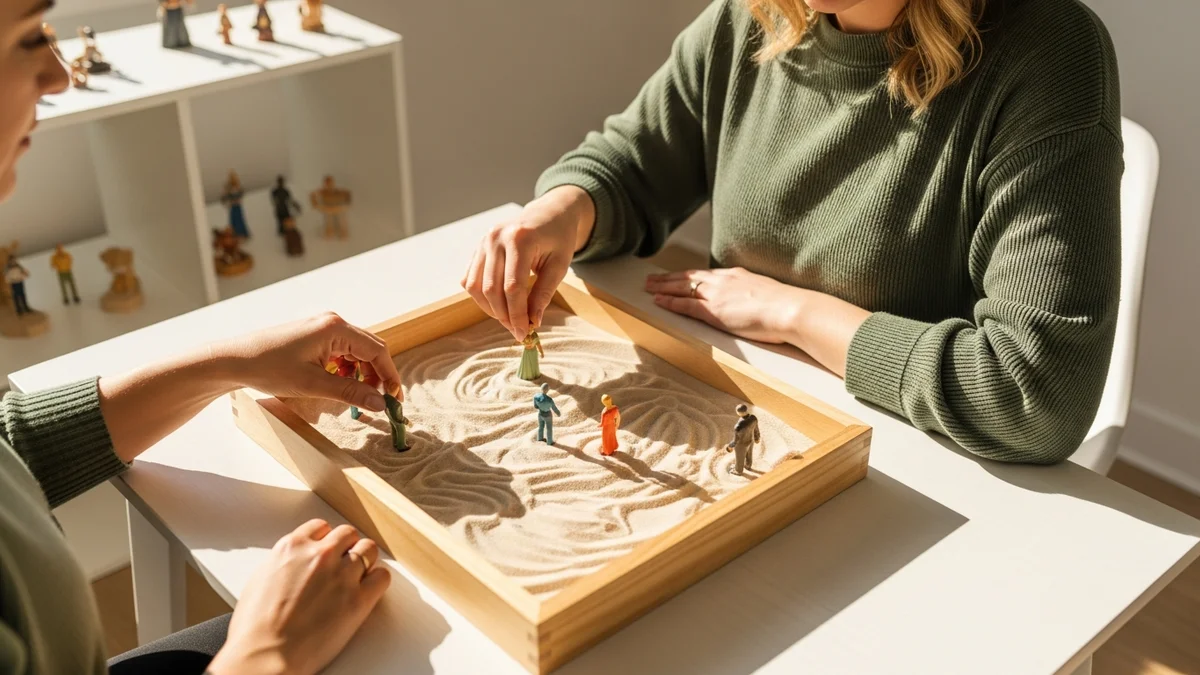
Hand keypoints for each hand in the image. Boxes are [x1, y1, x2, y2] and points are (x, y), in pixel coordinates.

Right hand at [207, 519, 390, 674]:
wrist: (266, 656)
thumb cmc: (255, 628)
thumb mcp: (261, 580)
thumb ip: (284, 564)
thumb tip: (293, 565)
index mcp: (293, 547)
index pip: (321, 527)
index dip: (325, 540)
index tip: (327, 549)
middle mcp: (320, 555)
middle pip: (348, 534)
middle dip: (346, 547)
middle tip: (344, 562)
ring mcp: (342, 575)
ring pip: (368, 550)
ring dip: (365, 560)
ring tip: (358, 575)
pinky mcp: (359, 599)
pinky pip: (382, 576)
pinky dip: (377, 580)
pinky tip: (368, 590)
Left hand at [211, 312, 402, 412]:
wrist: (234, 360)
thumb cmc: (269, 368)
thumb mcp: (313, 385)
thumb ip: (350, 392)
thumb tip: (380, 403)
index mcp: (336, 329)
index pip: (377, 350)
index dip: (390, 375)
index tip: (394, 399)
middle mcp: (333, 323)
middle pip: (370, 348)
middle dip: (378, 375)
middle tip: (381, 401)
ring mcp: (323, 328)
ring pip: (357, 351)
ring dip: (363, 373)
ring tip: (359, 396)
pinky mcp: (314, 336)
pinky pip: (342, 351)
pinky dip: (348, 369)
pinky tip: (340, 384)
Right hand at [462, 186, 594, 340]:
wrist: (549, 214)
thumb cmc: (558, 239)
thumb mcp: (559, 266)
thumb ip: (543, 294)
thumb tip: (532, 322)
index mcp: (520, 238)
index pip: (513, 287)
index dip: (517, 314)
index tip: (524, 333)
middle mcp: (496, 237)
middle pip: (491, 289)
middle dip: (503, 315)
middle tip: (517, 331)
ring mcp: (483, 241)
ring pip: (476, 286)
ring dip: (490, 309)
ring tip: (508, 319)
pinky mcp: (477, 247)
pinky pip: (470, 278)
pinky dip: (480, 297)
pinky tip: (497, 304)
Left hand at [645, 267, 803, 342]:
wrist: (790, 309)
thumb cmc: (786, 307)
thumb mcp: (768, 295)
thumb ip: (755, 296)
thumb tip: (755, 302)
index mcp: (737, 276)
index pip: (707, 275)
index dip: (690, 276)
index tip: (679, 276)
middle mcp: (724, 281)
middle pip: (690, 277)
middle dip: (670, 278)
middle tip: (653, 278)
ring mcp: (717, 294)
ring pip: (683, 287)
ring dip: (663, 287)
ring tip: (648, 287)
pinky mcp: (713, 310)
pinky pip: (686, 305)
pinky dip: (670, 302)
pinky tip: (658, 301)